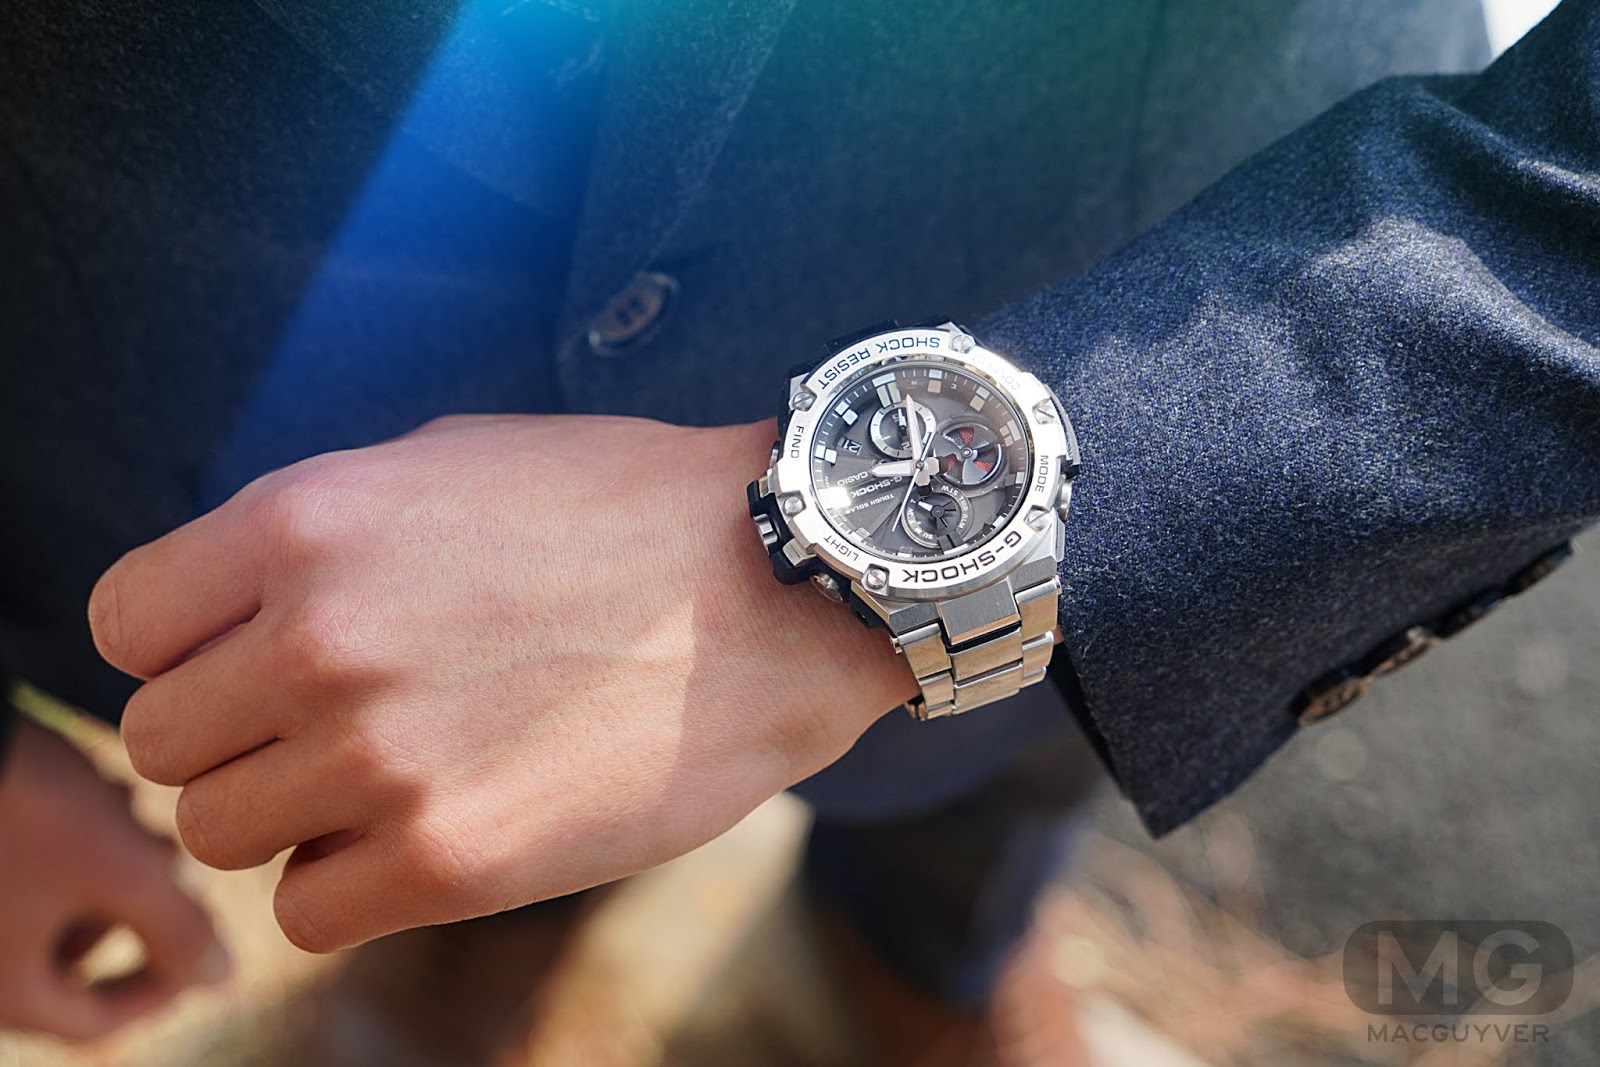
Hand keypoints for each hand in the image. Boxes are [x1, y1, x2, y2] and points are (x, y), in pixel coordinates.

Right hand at [0, 717, 227, 1039]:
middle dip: (132, 901)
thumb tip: (219, 977)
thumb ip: (176, 929)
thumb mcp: (118, 871)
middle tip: (163, 851)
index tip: (205, 941)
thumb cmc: (24, 807)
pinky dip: (65, 838)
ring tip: (128, 806)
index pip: (94, 1020)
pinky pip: (21, 868)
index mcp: (3, 992)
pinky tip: (93, 786)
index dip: (161, 986)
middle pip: (72, 956)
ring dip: (104, 860)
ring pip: (51, 904)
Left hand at [90, 415, 915, 952]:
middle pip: (163, 742)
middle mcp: (320, 639)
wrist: (787, 588)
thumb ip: (319, 533)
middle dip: (240, 737)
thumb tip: (237, 609)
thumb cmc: (628, 510)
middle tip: (336, 728)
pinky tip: (432, 832)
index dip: (188, 649)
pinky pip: (308, 912)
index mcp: (305, 520)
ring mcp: (380, 756)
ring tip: (394, 778)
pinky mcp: (450, 860)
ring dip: (293, 815)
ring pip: (224, 832)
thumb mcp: (451, 461)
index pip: (127, 625)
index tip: (252, 662)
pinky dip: (351, 883)